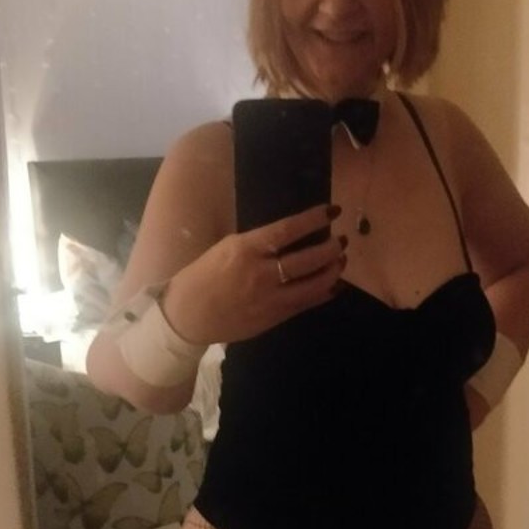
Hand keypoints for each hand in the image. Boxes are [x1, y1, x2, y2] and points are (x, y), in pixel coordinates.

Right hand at [161, 203, 346, 344]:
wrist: (188, 315)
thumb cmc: (203, 276)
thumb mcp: (227, 248)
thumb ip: (259, 243)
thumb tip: (291, 235)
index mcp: (246, 249)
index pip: (288, 230)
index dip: (314, 219)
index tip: (331, 211)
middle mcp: (261, 274)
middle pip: (308, 260)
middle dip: (331, 248)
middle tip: (340, 240)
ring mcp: (270, 299)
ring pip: (314, 285)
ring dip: (332, 271)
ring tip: (340, 260)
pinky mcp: (274, 318)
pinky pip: (306, 304)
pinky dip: (323, 293)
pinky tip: (333, 285)